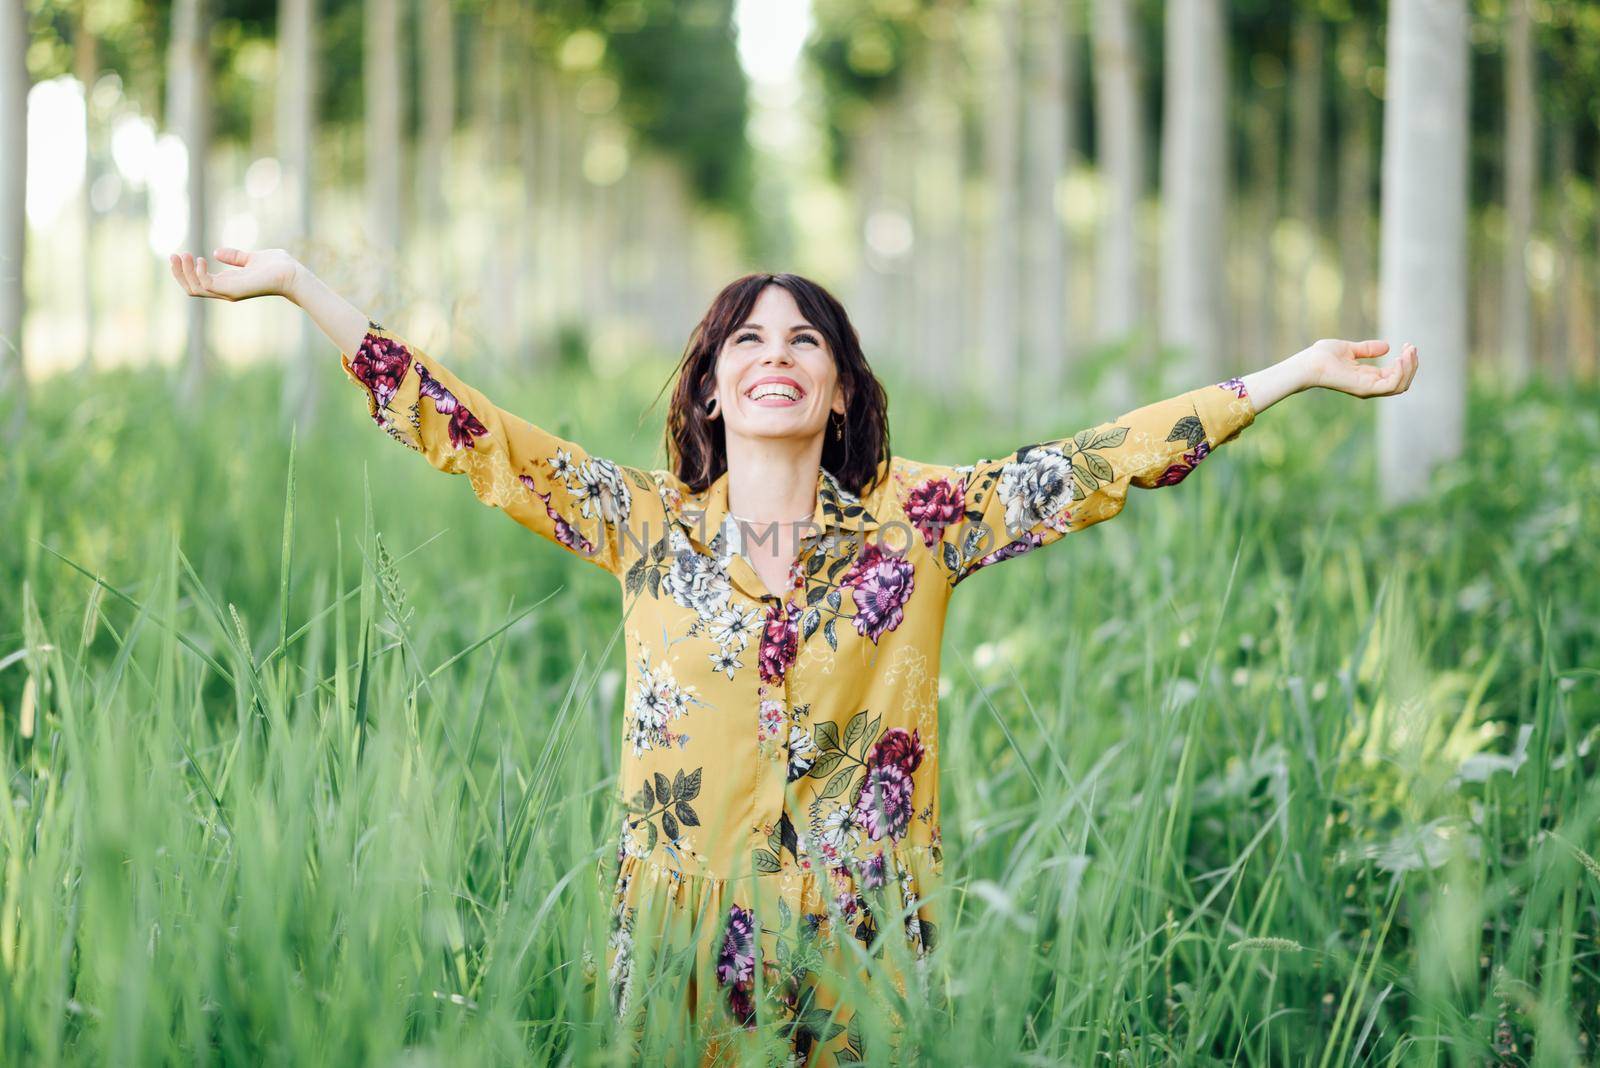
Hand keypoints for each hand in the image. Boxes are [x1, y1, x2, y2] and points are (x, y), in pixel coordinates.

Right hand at [167, 247, 300, 301]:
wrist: (293, 273)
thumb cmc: (277, 267)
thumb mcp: (251, 258)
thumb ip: (235, 257)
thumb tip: (216, 252)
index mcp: (228, 284)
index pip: (199, 283)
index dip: (185, 271)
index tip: (179, 254)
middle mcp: (226, 291)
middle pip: (192, 288)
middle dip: (179, 273)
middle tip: (173, 255)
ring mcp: (229, 292)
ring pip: (196, 288)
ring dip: (184, 272)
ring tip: (183, 254)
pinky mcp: (233, 291)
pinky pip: (208, 286)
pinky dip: (199, 274)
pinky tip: (199, 259)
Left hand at [1294, 338, 1418, 397]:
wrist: (1309, 362)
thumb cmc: (1322, 356)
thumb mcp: (1350, 349)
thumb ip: (1367, 349)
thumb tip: (1387, 346)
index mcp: (1368, 378)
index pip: (1396, 375)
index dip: (1406, 361)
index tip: (1408, 345)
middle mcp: (1370, 386)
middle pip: (1403, 382)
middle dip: (1412, 365)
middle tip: (1411, 347)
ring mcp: (1368, 389)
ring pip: (1401, 385)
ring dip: (1409, 367)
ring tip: (1408, 351)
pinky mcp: (1365, 388)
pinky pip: (1391, 385)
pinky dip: (1400, 372)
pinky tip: (1398, 358)